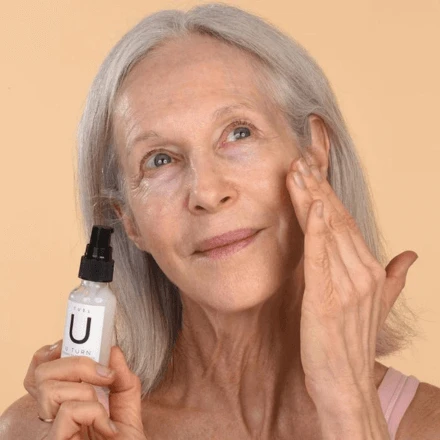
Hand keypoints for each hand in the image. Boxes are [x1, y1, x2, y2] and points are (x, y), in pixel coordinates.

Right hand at [24, 340, 146, 438]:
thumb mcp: (129, 409)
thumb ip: (123, 379)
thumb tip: (112, 349)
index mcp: (66, 403)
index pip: (41, 368)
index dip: (54, 351)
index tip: (81, 346)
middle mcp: (53, 416)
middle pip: (41, 371)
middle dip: (77, 363)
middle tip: (104, 375)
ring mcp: (51, 431)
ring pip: (49, 387)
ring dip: (86, 390)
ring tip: (104, 409)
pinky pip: (68, 411)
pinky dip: (95, 412)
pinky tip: (107, 429)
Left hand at [286, 155, 417, 407]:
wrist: (347, 386)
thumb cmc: (352, 344)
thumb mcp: (376, 307)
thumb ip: (393, 279)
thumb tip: (411, 255)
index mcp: (368, 271)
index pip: (345, 223)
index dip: (327, 195)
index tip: (311, 171)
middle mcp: (362, 273)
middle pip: (336, 220)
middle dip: (317, 188)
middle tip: (300, 159)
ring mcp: (347, 286)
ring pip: (328, 232)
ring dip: (311, 199)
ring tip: (297, 171)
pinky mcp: (327, 300)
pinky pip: (322, 258)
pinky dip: (318, 231)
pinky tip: (313, 206)